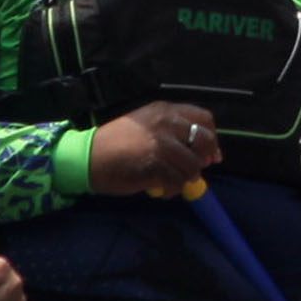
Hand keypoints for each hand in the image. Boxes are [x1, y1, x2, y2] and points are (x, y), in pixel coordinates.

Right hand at [88, 98, 223, 196]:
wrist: (88, 157)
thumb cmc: (117, 143)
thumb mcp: (146, 124)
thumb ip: (174, 131)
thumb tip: (207, 152)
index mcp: (165, 110)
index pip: (204, 119)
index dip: (211, 138)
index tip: (210, 154)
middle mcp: (166, 123)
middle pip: (204, 142)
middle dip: (203, 160)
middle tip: (192, 171)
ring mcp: (161, 144)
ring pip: (193, 167)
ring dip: (184, 179)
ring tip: (168, 181)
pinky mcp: (155, 165)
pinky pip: (177, 182)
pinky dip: (171, 190)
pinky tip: (158, 188)